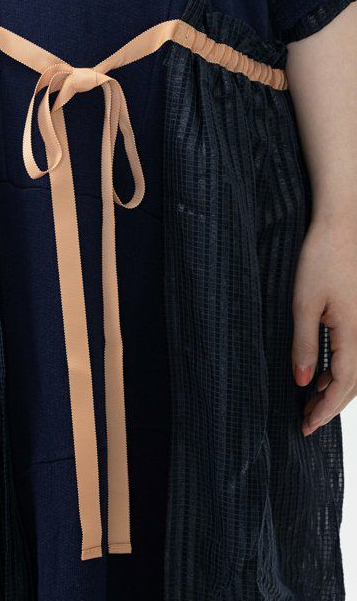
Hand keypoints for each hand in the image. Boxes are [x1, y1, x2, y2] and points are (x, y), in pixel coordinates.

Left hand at [292, 217, 356, 436]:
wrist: (341, 226)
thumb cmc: (320, 259)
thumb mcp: (303, 304)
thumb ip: (304, 344)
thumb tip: (302, 381)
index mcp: (354, 334)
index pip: (342, 385)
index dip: (324, 410)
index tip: (306, 428)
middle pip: (353, 384)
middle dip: (330, 406)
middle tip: (305, 421)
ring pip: (356, 370)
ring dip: (335, 389)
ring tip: (310, 401)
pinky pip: (354, 353)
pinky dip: (339, 370)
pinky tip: (320, 372)